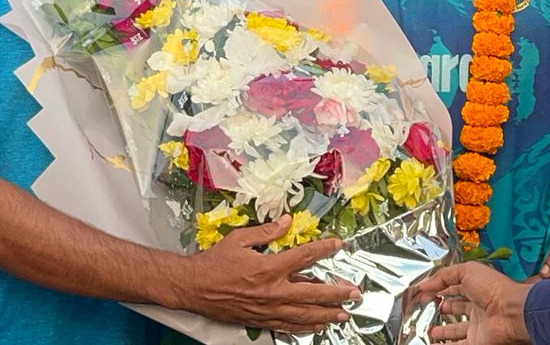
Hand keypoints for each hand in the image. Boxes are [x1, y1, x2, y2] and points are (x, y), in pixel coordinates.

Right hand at [182, 215, 358, 332]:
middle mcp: (272, 290)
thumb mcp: (240, 239)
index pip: (305, 256)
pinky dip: (305, 327)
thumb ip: (267, 231)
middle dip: (337, 293)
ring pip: (304, 314)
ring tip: (344, 314)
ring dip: (327, 314)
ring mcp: (268, 308)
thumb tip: (286, 222)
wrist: (194, 287)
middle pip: (313, 293)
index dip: (324, 249)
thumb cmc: (214, 262)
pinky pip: (288, 326)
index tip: (338, 245)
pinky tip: (317, 326)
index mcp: (269, 267)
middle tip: (355, 292)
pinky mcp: (261, 320)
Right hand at [419, 263, 532, 343]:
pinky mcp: (476, 342)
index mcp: (476, 288)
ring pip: (457, 330)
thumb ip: (443, 276)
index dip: (440, 288)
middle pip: (457, 308)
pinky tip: (435, 344)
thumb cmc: (493, 288)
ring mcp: (477, 326)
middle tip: (428, 309)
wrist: (511, 312)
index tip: (424, 291)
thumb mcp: (466, 271)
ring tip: (430, 331)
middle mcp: (477, 307)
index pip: (455, 287)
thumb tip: (424, 284)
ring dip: (444, 332)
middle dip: (443, 309)